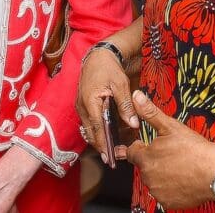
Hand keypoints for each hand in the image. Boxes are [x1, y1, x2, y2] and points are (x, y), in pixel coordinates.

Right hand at [77, 44, 137, 159]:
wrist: (98, 56)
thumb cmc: (109, 69)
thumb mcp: (120, 84)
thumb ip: (126, 105)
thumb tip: (133, 124)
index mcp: (90, 101)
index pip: (96, 128)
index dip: (103, 143)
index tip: (108, 156)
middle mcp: (82, 106)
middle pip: (90, 132)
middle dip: (100, 146)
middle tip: (111, 158)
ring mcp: (81, 106)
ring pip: (88, 129)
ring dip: (98, 138)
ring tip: (111, 149)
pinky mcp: (83, 105)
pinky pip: (89, 122)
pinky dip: (97, 130)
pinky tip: (107, 134)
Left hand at [124, 90, 214, 208]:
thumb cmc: (194, 149)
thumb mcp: (170, 126)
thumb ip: (150, 113)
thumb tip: (136, 97)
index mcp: (145, 158)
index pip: (131, 153)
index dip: (140, 147)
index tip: (145, 145)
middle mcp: (148, 177)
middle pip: (144, 167)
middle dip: (153, 160)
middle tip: (170, 154)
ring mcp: (158, 192)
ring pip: (154, 181)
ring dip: (161, 175)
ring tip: (178, 166)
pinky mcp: (168, 203)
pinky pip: (164, 195)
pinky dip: (170, 189)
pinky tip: (181, 180)